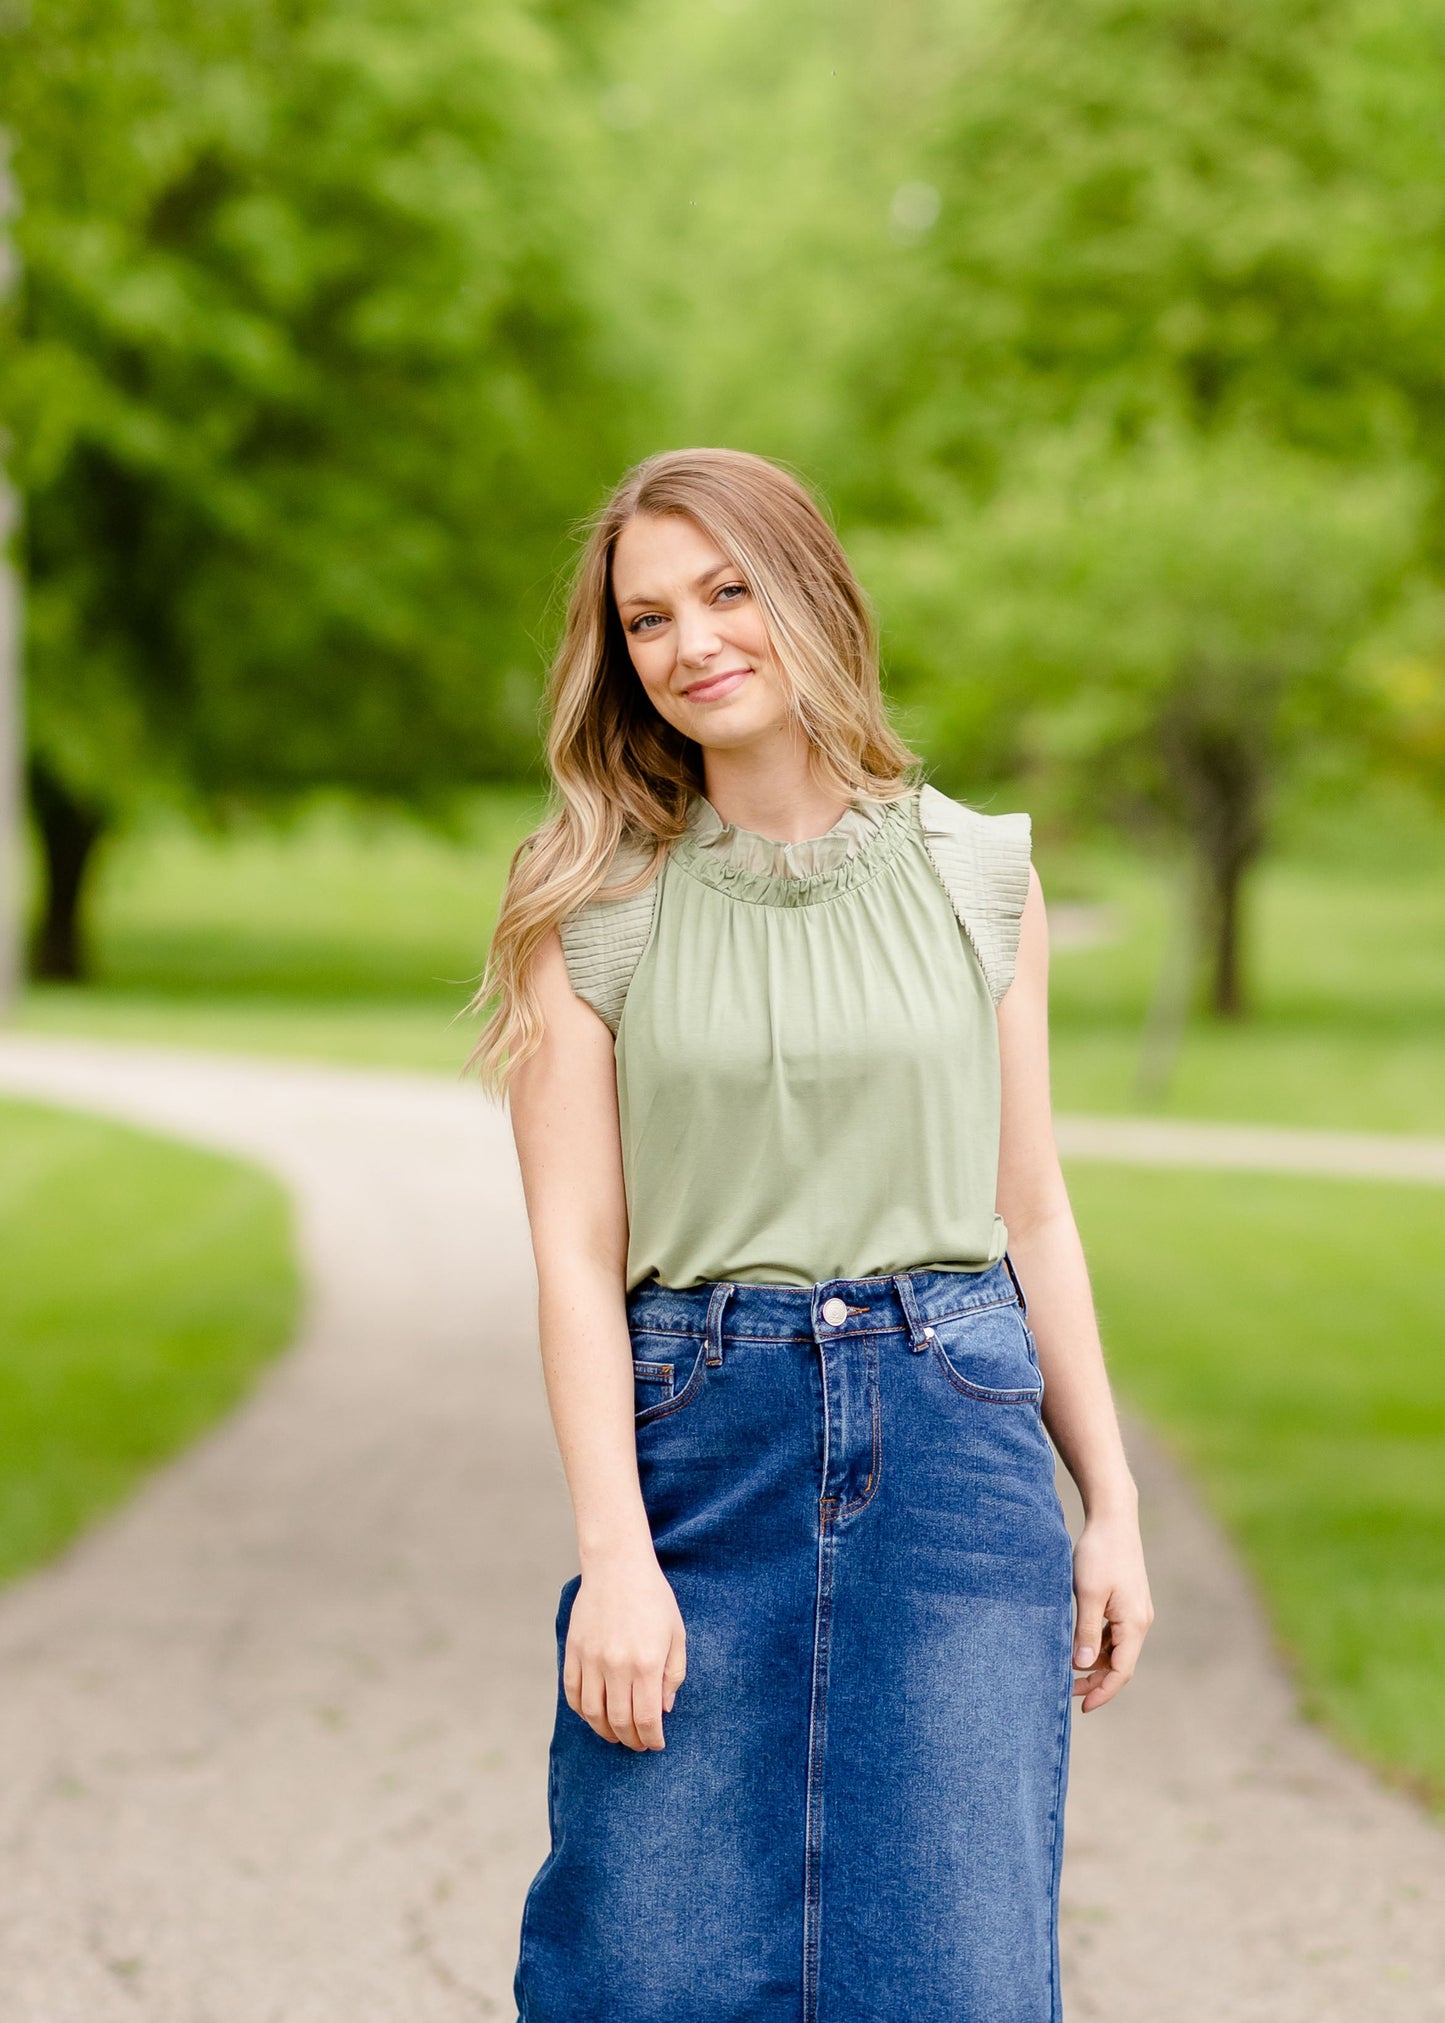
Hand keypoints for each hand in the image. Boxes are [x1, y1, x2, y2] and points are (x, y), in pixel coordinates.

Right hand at [563, 1552, 686, 1750]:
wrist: (617, 1565)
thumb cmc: (653, 1598)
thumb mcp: (676, 1634)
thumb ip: (673, 1674)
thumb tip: (663, 1709)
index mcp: (646, 1663)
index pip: (646, 1718)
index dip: (652, 1738)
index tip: (656, 1744)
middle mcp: (616, 1665)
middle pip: (619, 1721)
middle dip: (631, 1740)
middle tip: (638, 1744)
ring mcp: (591, 1659)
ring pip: (592, 1713)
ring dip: (605, 1731)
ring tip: (617, 1734)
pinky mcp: (574, 1651)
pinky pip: (573, 1693)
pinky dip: (582, 1711)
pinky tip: (594, 1714)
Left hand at [1071, 1510, 1153, 1712]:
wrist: (1113, 1517)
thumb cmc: (1099, 1553)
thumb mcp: (1088, 1594)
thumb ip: (1085, 1631)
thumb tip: (1081, 1666)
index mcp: (1134, 1624)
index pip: (1121, 1672)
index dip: (1102, 1692)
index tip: (1082, 1706)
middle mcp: (1140, 1621)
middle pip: (1120, 1663)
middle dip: (1096, 1680)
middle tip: (1067, 1690)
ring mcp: (1135, 1610)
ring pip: (1116, 1648)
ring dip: (1095, 1661)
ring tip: (1067, 1666)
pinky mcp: (1127, 1600)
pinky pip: (1114, 1632)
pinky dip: (1098, 1642)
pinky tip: (1078, 1641)